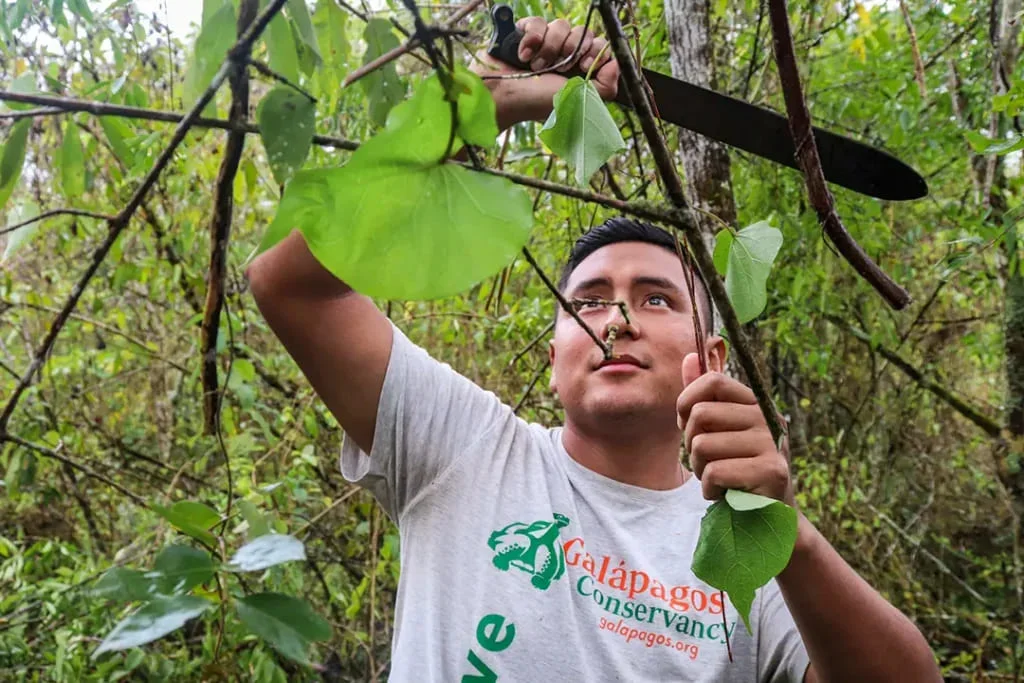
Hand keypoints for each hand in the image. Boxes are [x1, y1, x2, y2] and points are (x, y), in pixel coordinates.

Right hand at [472, 17, 619, 129]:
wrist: (504, 96)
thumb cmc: (538, 102)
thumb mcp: (579, 100)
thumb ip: (606, 86)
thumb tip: (614, 63)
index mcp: (579, 69)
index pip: (599, 45)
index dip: (594, 51)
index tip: (583, 65)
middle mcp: (564, 54)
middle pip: (583, 32)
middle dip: (571, 49)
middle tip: (558, 67)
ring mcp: (545, 42)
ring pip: (561, 25)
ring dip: (550, 48)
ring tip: (537, 66)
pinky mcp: (526, 32)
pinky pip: (538, 21)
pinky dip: (532, 38)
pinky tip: (523, 55)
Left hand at [676, 353, 793, 505]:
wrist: (766, 516)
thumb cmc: (736, 468)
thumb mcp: (718, 429)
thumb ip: (703, 395)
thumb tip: (691, 356)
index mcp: (753, 403)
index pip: (712, 381)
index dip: (687, 402)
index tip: (689, 426)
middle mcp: (767, 417)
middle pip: (700, 415)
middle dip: (690, 445)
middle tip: (707, 461)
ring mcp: (772, 443)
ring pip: (702, 446)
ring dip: (700, 470)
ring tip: (719, 479)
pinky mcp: (772, 471)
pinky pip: (715, 472)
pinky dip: (710, 489)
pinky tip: (726, 494)